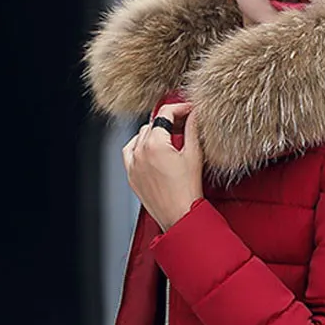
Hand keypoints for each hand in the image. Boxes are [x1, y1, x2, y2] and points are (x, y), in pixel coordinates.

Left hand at [124, 102, 203, 230]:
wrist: (179, 217)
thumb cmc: (187, 192)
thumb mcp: (194, 155)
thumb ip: (193, 129)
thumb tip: (195, 114)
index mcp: (154, 144)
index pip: (164, 113)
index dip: (179, 108)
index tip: (189, 110)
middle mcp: (139, 152)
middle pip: (152, 123)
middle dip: (168, 121)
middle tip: (184, 125)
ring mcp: (133, 164)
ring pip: (140, 136)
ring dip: (154, 133)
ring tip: (169, 140)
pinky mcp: (131, 176)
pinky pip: (129, 152)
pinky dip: (139, 147)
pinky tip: (151, 150)